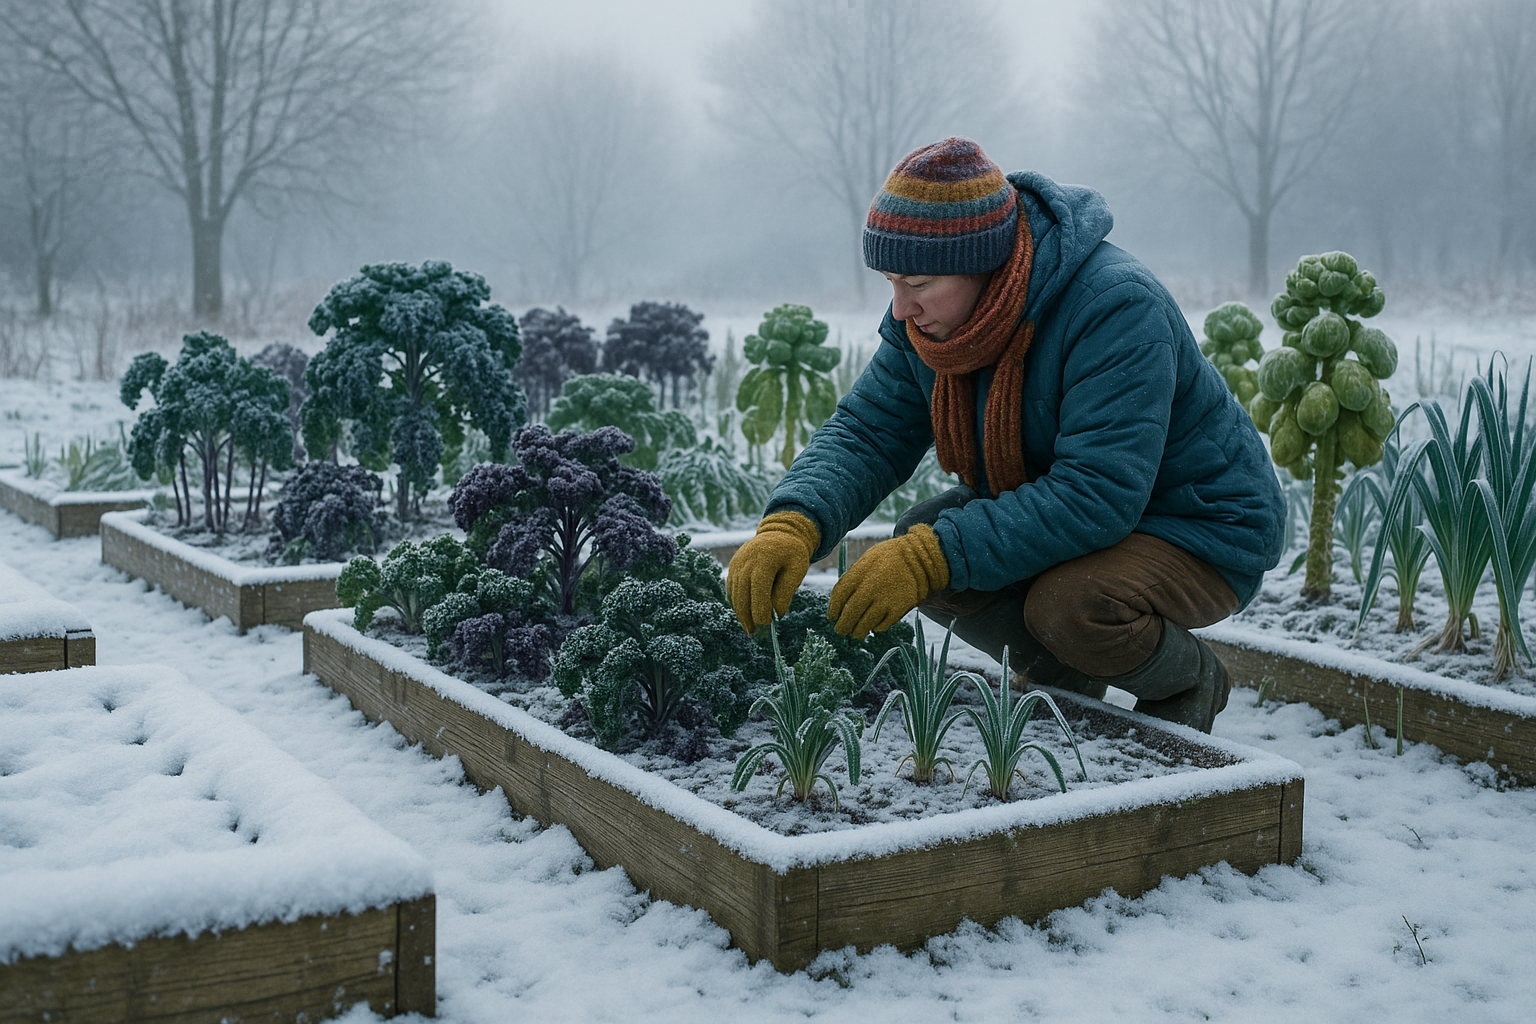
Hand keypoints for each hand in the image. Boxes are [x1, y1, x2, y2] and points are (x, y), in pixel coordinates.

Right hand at [726, 511, 819, 632]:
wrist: (780, 532)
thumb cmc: (792, 553)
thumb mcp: (797, 569)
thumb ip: (786, 591)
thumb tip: (778, 613)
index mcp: (764, 561)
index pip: (758, 592)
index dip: (761, 611)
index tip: (768, 625)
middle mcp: (746, 562)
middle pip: (742, 595)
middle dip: (747, 617)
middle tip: (754, 634)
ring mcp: (737, 564)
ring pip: (735, 594)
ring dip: (740, 613)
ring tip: (749, 629)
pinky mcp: (733, 566)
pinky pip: (731, 588)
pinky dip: (736, 602)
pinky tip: (744, 615)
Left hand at [828, 524, 949, 637]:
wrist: (918, 558)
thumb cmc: (888, 558)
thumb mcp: (866, 560)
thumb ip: (853, 578)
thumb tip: (840, 600)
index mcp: (859, 574)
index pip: (839, 597)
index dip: (833, 609)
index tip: (832, 616)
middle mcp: (869, 589)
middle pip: (850, 615)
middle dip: (843, 626)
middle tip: (841, 630)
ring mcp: (884, 600)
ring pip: (864, 625)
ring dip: (858, 632)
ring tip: (857, 633)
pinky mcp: (898, 609)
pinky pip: (881, 626)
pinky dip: (876, 627)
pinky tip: (874, 625)